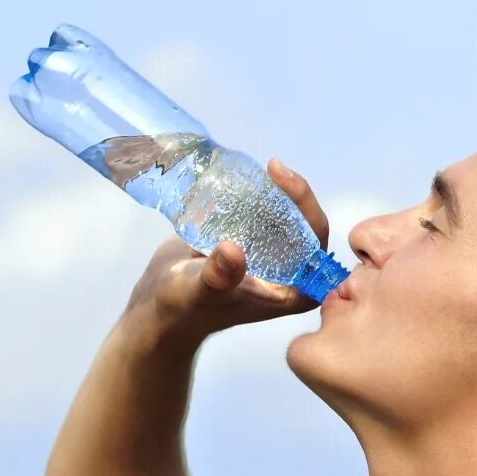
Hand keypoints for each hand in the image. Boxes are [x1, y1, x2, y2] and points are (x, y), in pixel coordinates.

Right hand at [122, 159, 331, 341]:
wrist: (160, 307)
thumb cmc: (185, 308)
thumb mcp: (200, 291)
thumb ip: (218, 276)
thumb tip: (232, 251)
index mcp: (295, 291)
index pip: (316, 242)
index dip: (306, 206)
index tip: (282, 177)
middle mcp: (290, 275)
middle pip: (304, 225)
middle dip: (292, 194)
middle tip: (272, 167)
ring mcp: (271, 259)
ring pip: (284, 218)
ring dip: (274, 193)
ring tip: (259, 170)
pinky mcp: (251, 246)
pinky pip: (261, 217)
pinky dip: (254, 198)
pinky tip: (242, 179)